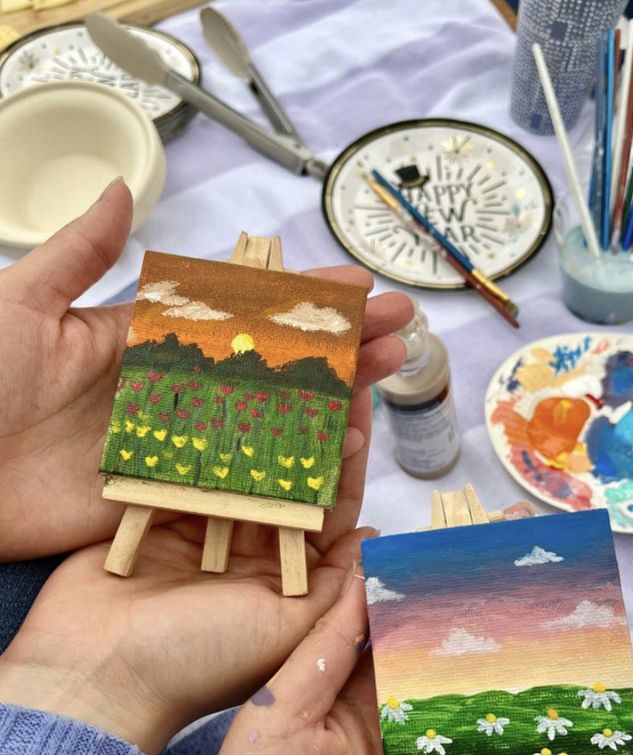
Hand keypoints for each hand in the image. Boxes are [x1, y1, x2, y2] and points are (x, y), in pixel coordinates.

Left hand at [0, 180, 410, 559]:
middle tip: (400, 327)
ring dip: (335, 396)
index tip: (355, 285)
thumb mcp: (23, 306)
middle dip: (339, 343)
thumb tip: (125, 189)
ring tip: (390, 372)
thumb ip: (81, 255)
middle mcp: (177, 388)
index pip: (241, 310)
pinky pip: (248, 477)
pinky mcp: (176, 492)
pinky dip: (297, 464)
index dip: (300, 298)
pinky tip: (343, 448)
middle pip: (274, 363)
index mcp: (148, 339)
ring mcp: (182, 442)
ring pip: (274, 416)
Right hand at [0, 366, 395, 754]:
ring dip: (259, 424)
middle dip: (307, 433)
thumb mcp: (287, 629)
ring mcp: (201, 528)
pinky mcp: (156, 512)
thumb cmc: (200, 663)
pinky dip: (202, 435)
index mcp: (285, 579)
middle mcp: (248, 550)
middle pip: (287, 479)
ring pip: (240, 466)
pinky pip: (187, 467)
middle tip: (326, 380)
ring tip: (280, 376)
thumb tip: (375, 538)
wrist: (97, 675)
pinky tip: (222, 394)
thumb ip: (336, 586)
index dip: (344, 466)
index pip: (326, 512)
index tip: (361, 418)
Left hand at [141, 571, 604, 754]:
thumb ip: (327, 649)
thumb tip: (362, 570)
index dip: (455, 600)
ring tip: (601, 696)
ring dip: (550, 734)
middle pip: (472, 695)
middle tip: (571, 617)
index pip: (417, 638)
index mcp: (359, 704)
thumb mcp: (279, 720)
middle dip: (516, 659)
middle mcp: (404, 745)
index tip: (498, 559)